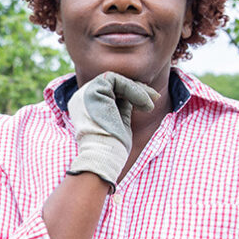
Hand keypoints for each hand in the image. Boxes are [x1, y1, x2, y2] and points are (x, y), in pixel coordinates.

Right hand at [67, 72, 157, 188]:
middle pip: (114, 84)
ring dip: (138, 90)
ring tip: (150, 106)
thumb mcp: (119, 122)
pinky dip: (134, 90)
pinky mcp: (93, 90)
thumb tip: (137, 95)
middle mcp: (82, 97)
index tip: (148, 104)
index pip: (111, 92)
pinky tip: (145, 104)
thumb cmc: (113, 148)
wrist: (104, 157)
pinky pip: (117, 81)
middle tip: (155, 97)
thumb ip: (123, 107)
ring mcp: (86, 93)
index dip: (131, 94)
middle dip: (137, 89)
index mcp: (86, 107)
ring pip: (117, 81)